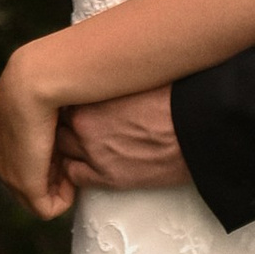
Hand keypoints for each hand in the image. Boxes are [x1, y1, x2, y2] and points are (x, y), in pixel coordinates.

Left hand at [0, 44, 74, 219]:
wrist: (29, 83)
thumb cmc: (40, 83)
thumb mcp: (37, 102)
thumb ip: (41, 117)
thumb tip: (58, 125)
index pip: (24, 164)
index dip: (49, 160)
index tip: (65, 145)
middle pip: (30, 183)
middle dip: (54, 175)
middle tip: (72, 156)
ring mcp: (9, 176)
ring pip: (39, 197)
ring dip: (60, 185)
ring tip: (73, 163)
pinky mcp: (26, 186)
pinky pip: (48, 208)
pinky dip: (65, 197)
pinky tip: (74, 177)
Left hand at [56, 87, 187, 192]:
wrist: (196, 129)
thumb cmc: (173, 95)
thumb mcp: (135, 76)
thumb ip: (111, 79)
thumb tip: (105, 75)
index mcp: (91, 93)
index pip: (62, 95)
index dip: (70, 98)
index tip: (77, 99)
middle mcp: (86, 123)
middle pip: (59, 122)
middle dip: (66, 121)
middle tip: (80, 119)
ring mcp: (94, 152)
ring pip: (62, 149)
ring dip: (69, 145)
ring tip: (83, 141)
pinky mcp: (108, 178)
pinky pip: (75, 176)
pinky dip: (76, 170)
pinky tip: (86, 163)